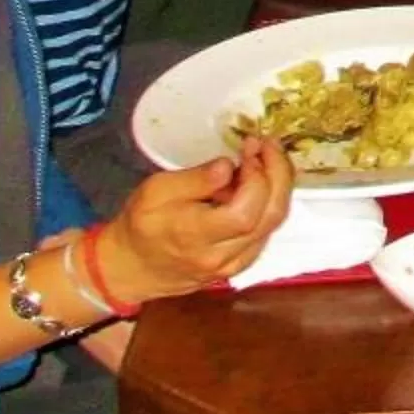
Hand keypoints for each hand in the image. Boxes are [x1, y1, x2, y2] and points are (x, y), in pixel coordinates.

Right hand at [97, 134, 296, 302]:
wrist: (134, 267)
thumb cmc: (141, 225)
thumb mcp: (155, 191)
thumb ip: (194, 179)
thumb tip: (227, 166)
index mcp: (195, 236)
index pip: (245, 212)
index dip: (257, 178)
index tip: (250, 149)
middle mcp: (220, 256)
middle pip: (270, 216)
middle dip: (278, 174)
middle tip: (268, 146)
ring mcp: (234, 264)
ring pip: (274, 223)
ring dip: (277, 186)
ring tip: (264, 159)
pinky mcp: (240, 264)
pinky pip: (267, 232)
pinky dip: (270, 203)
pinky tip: (259, 183)